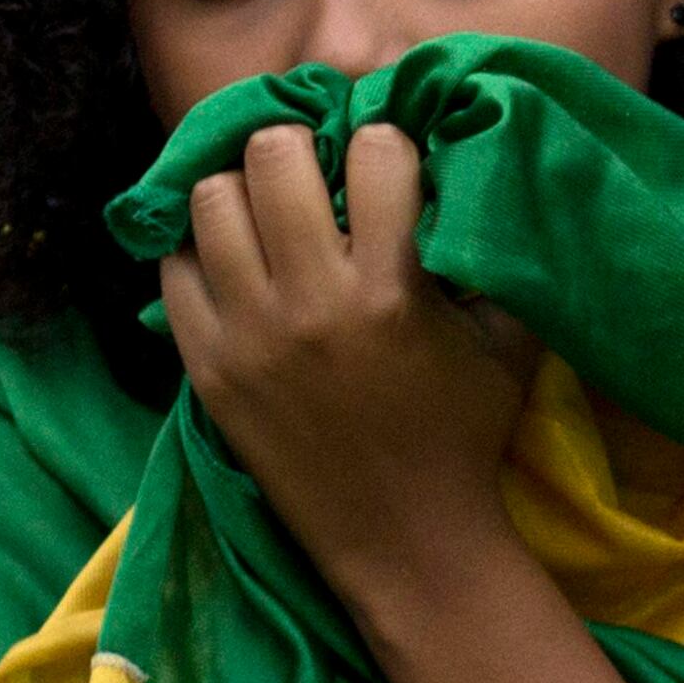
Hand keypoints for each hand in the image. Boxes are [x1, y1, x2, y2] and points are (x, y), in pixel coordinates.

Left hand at [158, 122, 535, 601]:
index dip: (387, 144)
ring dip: (243, 191)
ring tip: (267, 210)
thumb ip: (494, 252)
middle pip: (272, 155)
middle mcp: (312, 302)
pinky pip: (173, 269)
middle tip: (315, 171)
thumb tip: (475, 166)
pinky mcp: (206, 368)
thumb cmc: (466, 430)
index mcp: (392, 288)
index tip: (389, 164)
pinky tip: (235, 261)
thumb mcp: (510, 338)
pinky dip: (201, 251)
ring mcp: (248, 334)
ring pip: (209, 200)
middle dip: (301, 147)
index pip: (376, 149)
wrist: (406, 538)